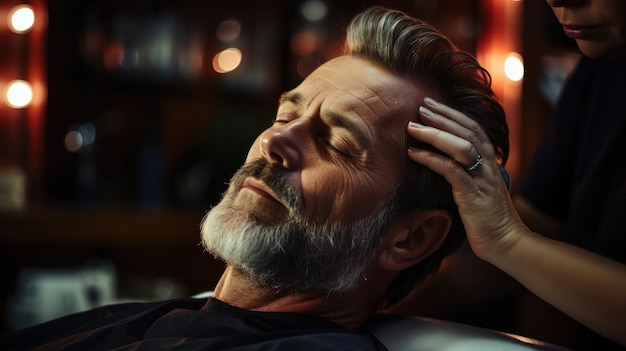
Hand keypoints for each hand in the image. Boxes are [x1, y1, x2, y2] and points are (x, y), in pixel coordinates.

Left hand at [406, 97, 527, 260]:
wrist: (505, 242)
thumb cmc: (487, 217)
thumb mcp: (478, 187)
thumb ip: (467, 171)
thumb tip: (444, 159)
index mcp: (490, 161)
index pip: (472, 127)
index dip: (452, 114)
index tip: (431, 104)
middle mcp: (488, 165)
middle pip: (466, 130)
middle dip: (442, 116)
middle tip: (421, 105)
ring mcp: (481, 178)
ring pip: (460, 145)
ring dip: (435, 133)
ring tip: (413, 126)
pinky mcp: (473, 194)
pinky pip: (450, 170)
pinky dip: (431, 158)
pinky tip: (413, 153)